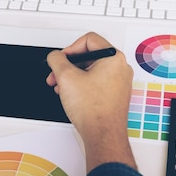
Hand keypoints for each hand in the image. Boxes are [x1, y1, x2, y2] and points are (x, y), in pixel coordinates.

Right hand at [46, 32, 136, 171]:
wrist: (103, 136)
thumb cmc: (93, 110)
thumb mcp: (66, 77)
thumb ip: (57, 60)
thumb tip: (55, 57)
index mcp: (113, 58)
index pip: (89, 40)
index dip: (70, 48)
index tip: (62, 59)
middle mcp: (120, 68)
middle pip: (89, 55)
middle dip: (68, 65)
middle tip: (57, 74)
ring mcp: (119, 82)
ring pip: (91, 70)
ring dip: (72, 76)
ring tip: (61, 87)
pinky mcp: (115, 94)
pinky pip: (96, 82)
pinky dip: (82, 85)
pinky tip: (71, 95)